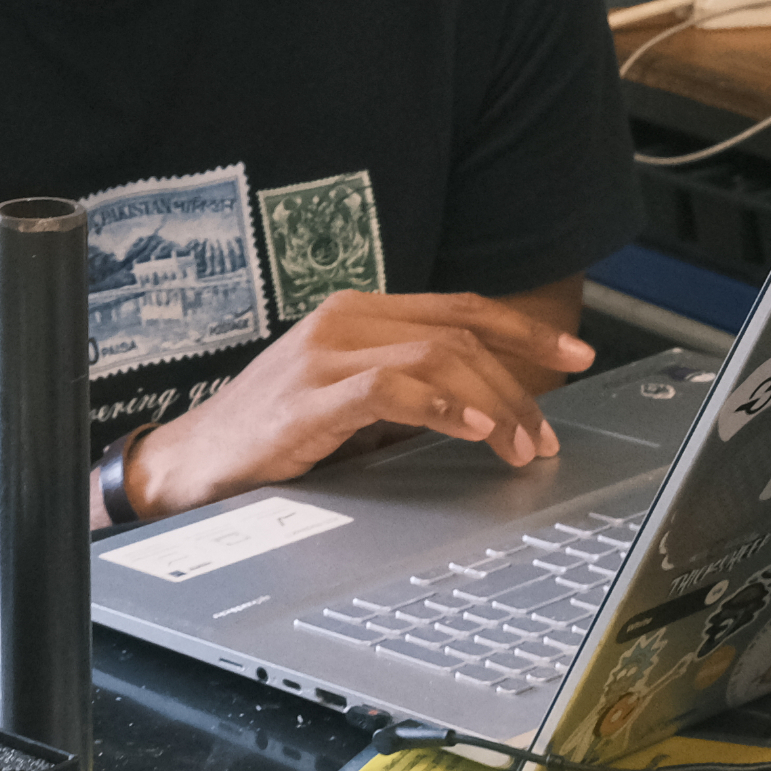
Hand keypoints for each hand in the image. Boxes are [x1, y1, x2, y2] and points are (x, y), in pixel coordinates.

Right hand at [131, 292, 589, 519]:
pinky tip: (468, 429)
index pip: (461, 307)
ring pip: (435, 356)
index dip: (525, 330)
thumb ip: (408, 387)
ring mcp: (324, 354)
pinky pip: (390, 389)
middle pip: (458, 332)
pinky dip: (439, 407)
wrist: (193, 462)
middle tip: (544, 433)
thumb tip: (488, 407)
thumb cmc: (272, 433)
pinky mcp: (308, 396)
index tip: (577, 354)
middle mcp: (345, 320)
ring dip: (490, 402)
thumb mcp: (351, 397)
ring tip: (517, 443)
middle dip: (518, 381)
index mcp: (359, 312)